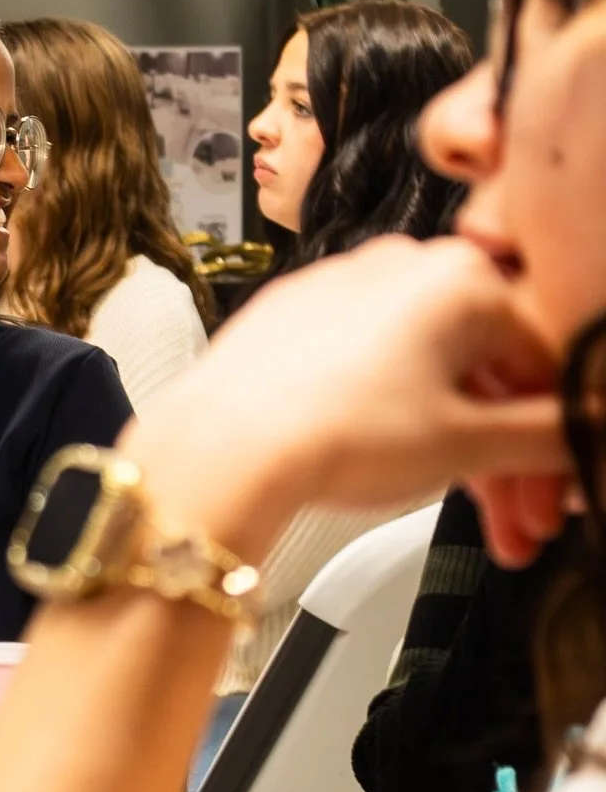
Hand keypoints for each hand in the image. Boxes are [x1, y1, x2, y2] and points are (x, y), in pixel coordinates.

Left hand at [121, 237, 568, 564]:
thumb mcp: (467, 446)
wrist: (221, 446)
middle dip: (508, 461)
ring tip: (469, 519)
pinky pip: (373, 368)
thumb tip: (588, 430)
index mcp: (462, 278)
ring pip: (430, 375)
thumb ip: (548, 437)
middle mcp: (403, 267)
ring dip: (459, 451)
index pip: (545, 364)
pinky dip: (399, 420)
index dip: (558, 444)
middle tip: (519, 524)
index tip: (557, 495)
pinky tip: (403, 470)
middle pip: (486, 372)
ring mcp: (345, 289)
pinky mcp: (298, 321)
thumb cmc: (334, 432)